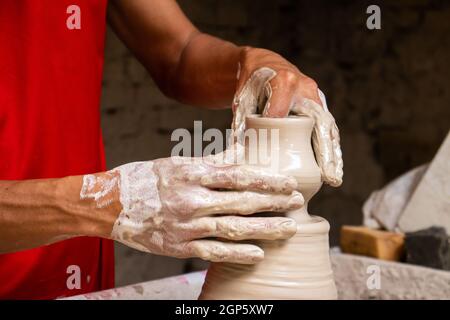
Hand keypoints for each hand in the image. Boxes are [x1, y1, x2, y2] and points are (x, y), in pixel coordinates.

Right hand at [82, 153, 303, 263]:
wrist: (109, 205)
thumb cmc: (145, 179)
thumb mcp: (177, 163)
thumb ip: (212, 160)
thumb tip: (242, 149)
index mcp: (192, 174)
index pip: (238, 176)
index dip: (267, 179)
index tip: (289, 182)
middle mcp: (192, 200)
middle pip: (242, 202)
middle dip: (274, 202)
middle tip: (298, 201)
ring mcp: (186, 226)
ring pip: (234, 228)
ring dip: (265, 229)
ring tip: (289, 228)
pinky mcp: (179, 246)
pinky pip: (214, 251)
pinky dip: (238, 253)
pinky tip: (259, 253)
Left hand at [231, 47, 342, 185]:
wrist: (265, 66)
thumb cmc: (251, 85)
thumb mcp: (242, 98)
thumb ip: (240, 121)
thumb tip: (235, 152)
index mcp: (284, 81)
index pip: (281, 109)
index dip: (278, 129)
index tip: (278, 152)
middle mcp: (305, 88)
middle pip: (318, 122)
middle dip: (324, 151)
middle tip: (326, 176)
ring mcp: (315, 98)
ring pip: (327, 129)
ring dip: (332, 155)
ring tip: (334, 179)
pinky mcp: (319, 107)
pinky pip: (328, 130)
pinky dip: (331, 150)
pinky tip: (333, 170)